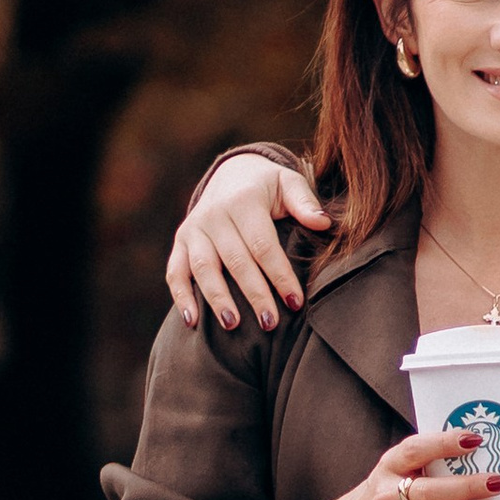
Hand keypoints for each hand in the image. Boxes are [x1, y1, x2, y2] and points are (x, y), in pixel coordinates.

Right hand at [169, 152, 332, 332]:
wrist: (232, 174)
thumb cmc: (268, 188)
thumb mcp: (288, 184)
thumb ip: (305, 202)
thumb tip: (324, 222)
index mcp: (244, 201)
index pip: (263, 245)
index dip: (279, 275)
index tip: (295, 302)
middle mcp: (215, 214)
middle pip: (235, 261)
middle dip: (254, 294)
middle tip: (270, 323)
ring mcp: (194, 229)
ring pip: (204, 268)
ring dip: (217, 299)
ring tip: (233, 325)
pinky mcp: (181, 241)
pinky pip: (175, 271)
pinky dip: (181, 296)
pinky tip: (192, 322)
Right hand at [315, 427, 499, 499]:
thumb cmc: (386, 493)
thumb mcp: (395, 470)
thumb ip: (427, 461)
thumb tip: (479, 450)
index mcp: (390, 468)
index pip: (415, 451)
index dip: (444, 443)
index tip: (474, 439)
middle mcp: (388, 497)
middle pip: (428, 491)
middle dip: (466, 486)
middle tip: (498, 481)